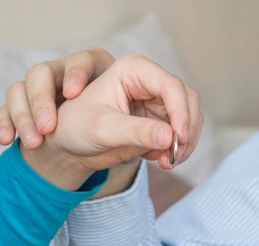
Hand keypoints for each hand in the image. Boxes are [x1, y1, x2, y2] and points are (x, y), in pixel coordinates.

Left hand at [1, 51, 203, 188]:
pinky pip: (181, 133)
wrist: (69, 144)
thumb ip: (137, 132)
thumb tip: (171, 137)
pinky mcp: (159, 119)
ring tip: (167, 163)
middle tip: (175, 157)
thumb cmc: (77, 127)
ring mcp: (157, 100)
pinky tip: (160, 160)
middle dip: (186, 129)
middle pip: (187, 99)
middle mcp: (150, 80)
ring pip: (189, 117)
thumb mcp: (104, 129)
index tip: (179, 140)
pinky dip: (178, 148)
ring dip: (185, 142)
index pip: (170, 86)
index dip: (180, 112)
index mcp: (134, 69)